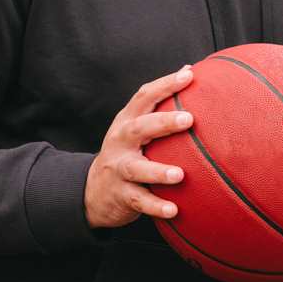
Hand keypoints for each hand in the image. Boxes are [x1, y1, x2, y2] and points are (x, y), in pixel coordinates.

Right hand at [84, 66, 193, 228]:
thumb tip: (189, 70)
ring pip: (136, 168)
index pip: (144, 97)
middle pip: (139, 128)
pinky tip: (174, 211)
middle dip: (163, 123)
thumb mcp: (136, 127)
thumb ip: (158, 105)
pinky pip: (139, 201)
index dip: (165, 85)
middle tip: (188, 119)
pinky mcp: (120, 194)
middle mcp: (120, 142)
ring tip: (179, 175)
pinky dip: (156, 206)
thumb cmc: (126, 153)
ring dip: (158, 171)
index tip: (189, 75)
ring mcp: (118, 169)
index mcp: (127, 121)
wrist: (93, 191)